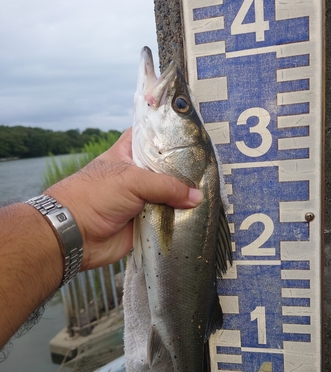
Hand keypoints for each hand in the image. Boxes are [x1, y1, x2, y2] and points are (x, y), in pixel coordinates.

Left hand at [45, 128, 202, 270]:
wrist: (75, 236)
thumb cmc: (95, 197)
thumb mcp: (132, 180)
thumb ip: (167, 186)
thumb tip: (197, 197)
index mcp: (129, 154)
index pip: (153, 137)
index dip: (172, 135)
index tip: (198, 135)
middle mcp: (138, 174)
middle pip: (168, 169)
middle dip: (187, 171)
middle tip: (213, 169)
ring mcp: (143, 199)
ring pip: (171, 196)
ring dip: (186, 198)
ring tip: (213, 192)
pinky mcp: (146, 222)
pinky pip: (169, 219)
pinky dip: (181, 220)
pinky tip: (201, 215)